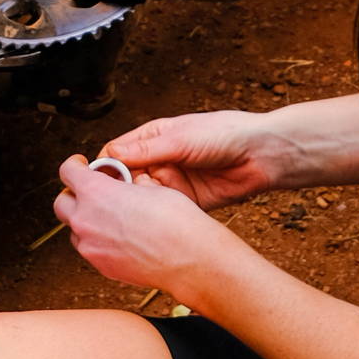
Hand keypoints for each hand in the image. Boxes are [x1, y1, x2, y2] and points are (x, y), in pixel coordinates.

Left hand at [53, 155, 223, 293]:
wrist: (189, 259)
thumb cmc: (176, 222)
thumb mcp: (152, 186)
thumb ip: (130, 184)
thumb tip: (129, 184)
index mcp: (96, 192)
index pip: (67, 171)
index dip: (74, 165)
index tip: (81, 165)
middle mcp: (86, 219)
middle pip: (61, 203)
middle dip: (74, 195)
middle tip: (91, 193)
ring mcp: (91, 246)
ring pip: (74, 230)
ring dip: (85, 220)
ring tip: (109, 218)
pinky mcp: (101, 266)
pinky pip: (90, 249)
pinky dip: (98, 241)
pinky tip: (120, 238)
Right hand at [95, 108, 299, 209]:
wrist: (261, 155)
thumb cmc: (224, 134)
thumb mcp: (181, 139)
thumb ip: (146, 150)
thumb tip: (111, 155)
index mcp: (152, 138)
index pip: (117, 154)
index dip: (105, 169)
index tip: (97, 184)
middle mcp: (158, 161)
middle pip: (126, 180)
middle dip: (118, 193)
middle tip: (109, 207)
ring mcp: (172, 183)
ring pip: (143, 199)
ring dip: (137, 207)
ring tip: (129, 217)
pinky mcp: (186, 202)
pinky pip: (164, 211)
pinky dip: (157, 218)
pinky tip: (150, 225)